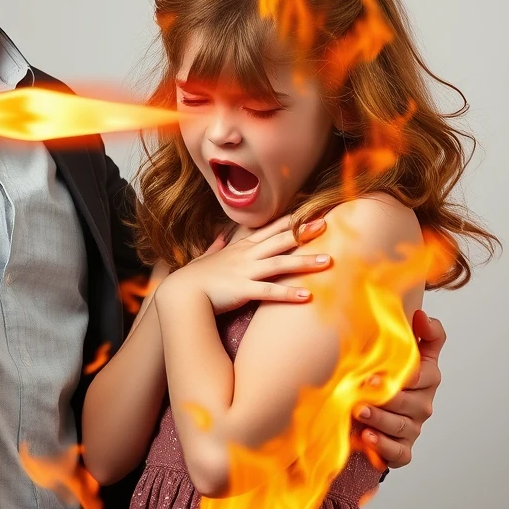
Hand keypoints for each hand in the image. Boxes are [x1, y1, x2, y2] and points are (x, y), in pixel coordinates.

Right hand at [159, 214, 331, 314]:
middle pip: (280, 240)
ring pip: (280, 263)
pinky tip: (307, 296)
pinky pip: (270, 291)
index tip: (307, 212)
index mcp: (240, 248)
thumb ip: (215, 247)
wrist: (181, 292)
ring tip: (328, 260)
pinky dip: (289, 293)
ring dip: (305, 262)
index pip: (269, 230)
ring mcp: (245, 272)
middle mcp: (245, 256)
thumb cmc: (194, 277)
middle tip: (326, 224)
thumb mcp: (205, 258)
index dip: (289, 221)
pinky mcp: (243, 289)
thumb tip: (220, 238)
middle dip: (304, 232)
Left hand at [357, 309, 445, 468]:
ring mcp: (412, 427)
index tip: (389, 366)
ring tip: (359, 410)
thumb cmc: (384, 376)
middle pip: (411, 400)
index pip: (424, 372)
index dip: (409, 370)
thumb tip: (422, 315)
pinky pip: (397, 451)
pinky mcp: (402, 449)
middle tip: (365, 387)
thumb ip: (417, 334)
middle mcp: (422, 403)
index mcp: (425, 377)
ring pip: (400, 424)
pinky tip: (366, 436)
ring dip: (379, 418)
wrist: (367, 413)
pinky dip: (382, 445)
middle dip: (388, 394)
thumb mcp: (399, 352)